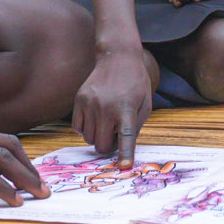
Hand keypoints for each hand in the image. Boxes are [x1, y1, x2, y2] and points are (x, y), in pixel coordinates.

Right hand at [0, 121, 46, 205]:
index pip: (0, 141)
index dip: (20, 159)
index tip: (32, 177)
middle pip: (9, 146)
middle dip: (30, 168)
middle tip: (43, 188)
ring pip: (1, 158)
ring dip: (24, 178)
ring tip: (37, 195)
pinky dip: (3, 187)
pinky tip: (12, 200)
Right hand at [73, 52, 153, 167]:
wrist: (117, 57)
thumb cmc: (135, 82)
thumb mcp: (145, 103)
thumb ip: (135, 126)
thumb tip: (123, 148)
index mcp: (126, 108)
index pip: (126, 135)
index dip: (125, 153)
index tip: (124, 167)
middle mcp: (106, 107)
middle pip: (101, 145)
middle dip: (109, 146)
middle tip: (117, 134)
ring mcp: (90, 103)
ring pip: (88, 138)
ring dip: (98, 136)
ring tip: (108, 122)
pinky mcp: (79, 100)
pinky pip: (78, 127)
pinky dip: (86, 129)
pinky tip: (96, 118)